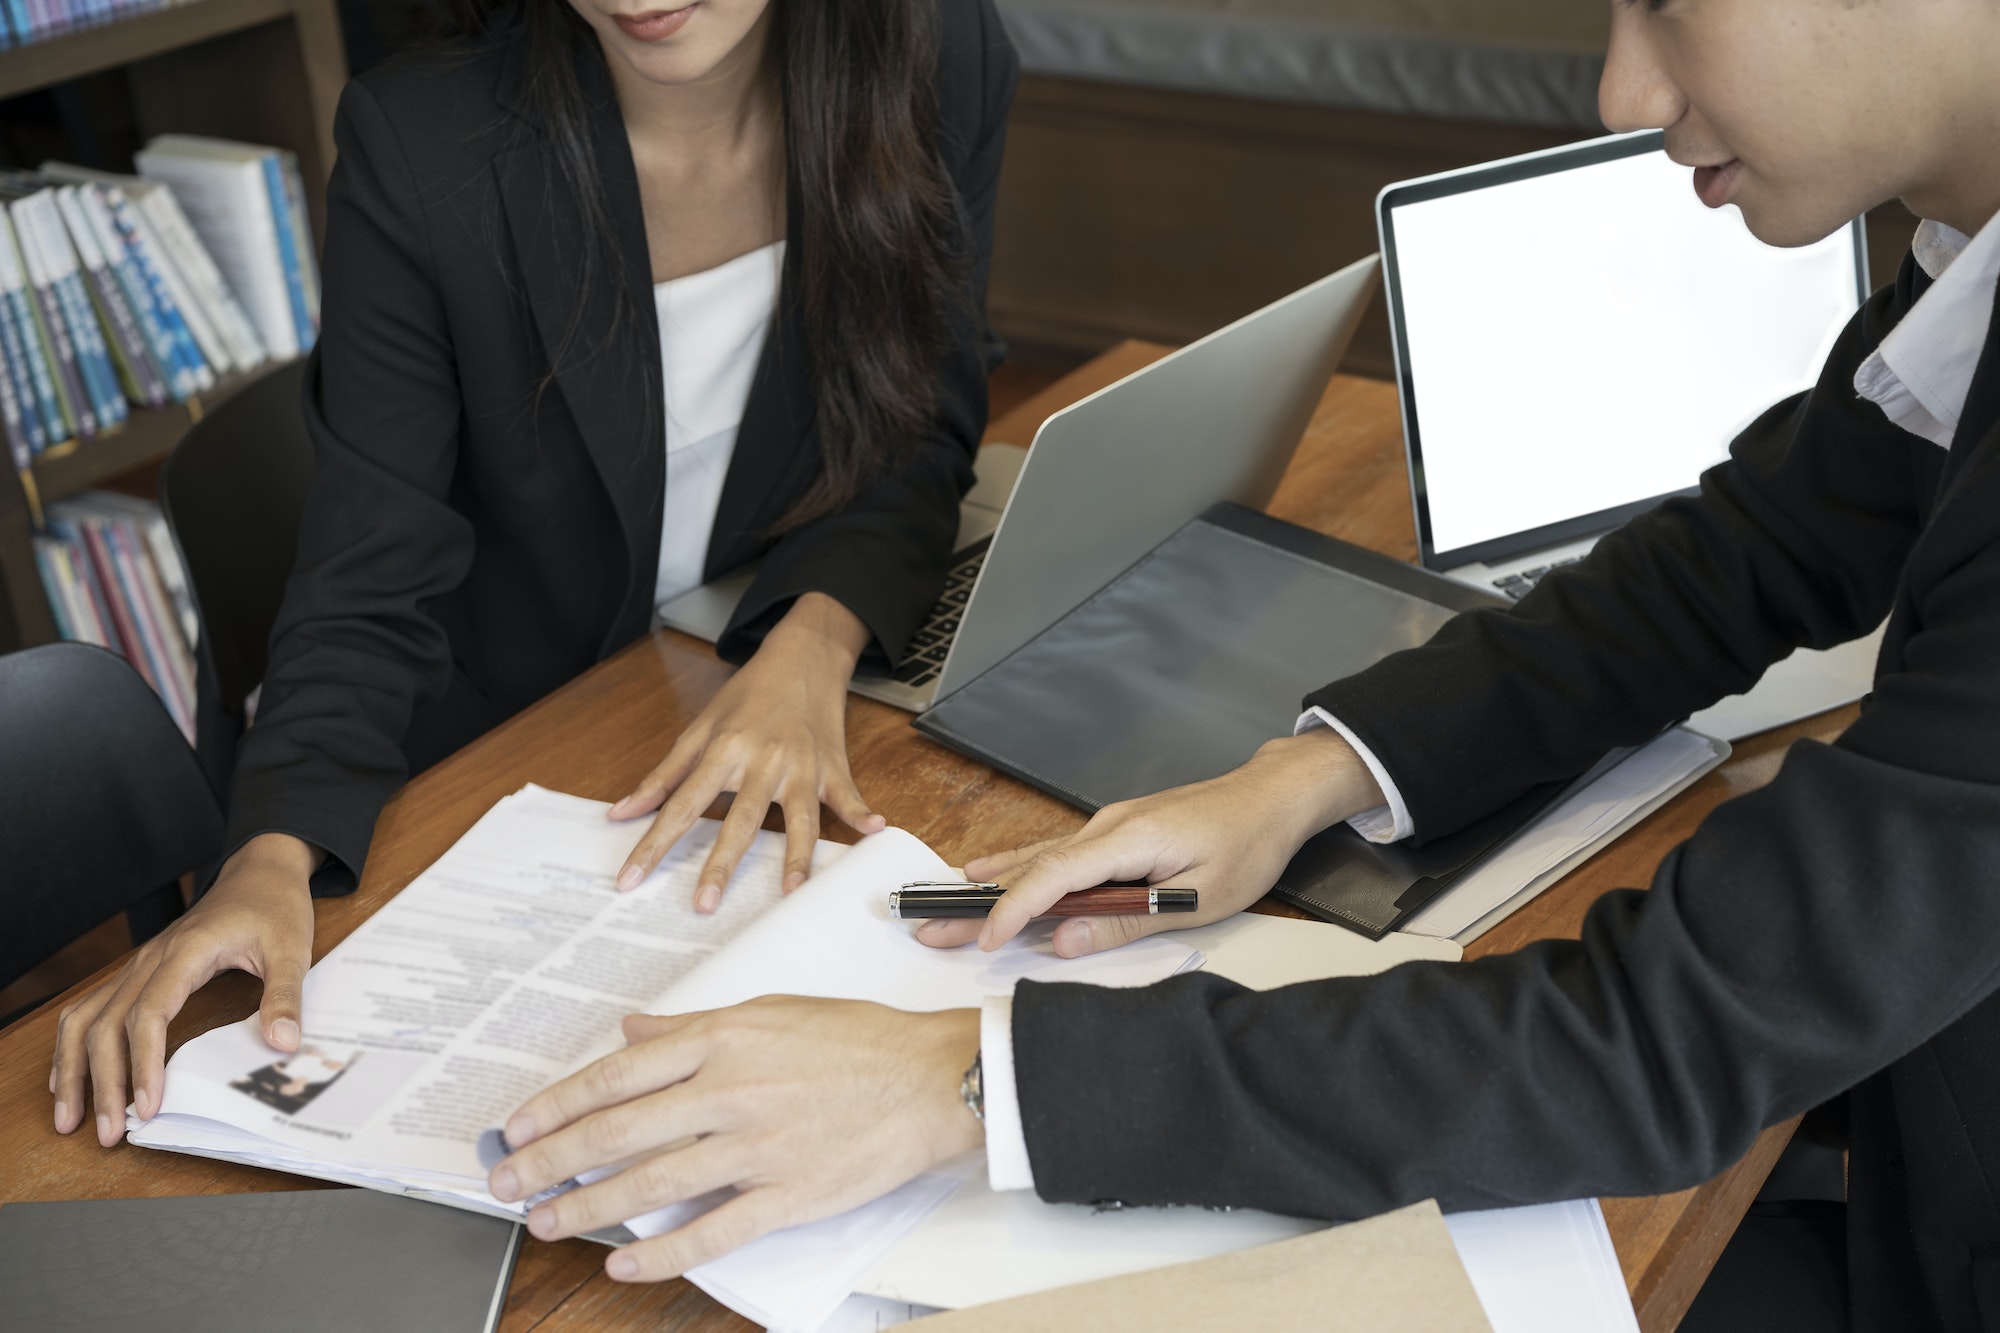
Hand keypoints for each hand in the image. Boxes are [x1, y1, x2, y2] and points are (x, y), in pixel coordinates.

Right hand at [51, 832, 319, 1145]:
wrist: (260, 870)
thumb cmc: (275, 906)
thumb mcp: (292, 947)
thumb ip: (286, 995)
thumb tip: (283, 1043)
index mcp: (186, 951)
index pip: (149, 1014)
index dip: (143, 1062)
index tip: (148, 1105)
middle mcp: (151, 959)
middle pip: (107, 1024)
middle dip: (102, 1082)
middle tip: (109, 1132)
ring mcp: (139, 965)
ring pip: (86, 1017)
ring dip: (74, 1068)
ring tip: (72, 1118)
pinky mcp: (139, 971)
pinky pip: (91, 1008)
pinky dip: (74, 1045)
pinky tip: (70, 1077)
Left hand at [489, 997, 981, 1279]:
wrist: (930, 1078)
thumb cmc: (857, 1039)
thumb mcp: (769, 1009)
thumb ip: (692, 1025)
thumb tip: (632, 1032)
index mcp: (721, 1040)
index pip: (617, 1075)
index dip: (558, 1103)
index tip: (519, 1125)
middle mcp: (728, 1091)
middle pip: (617, 1131)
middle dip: (550, 1160)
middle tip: (506, 1183)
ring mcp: (755, 1147)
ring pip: (651, 1183)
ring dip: (588, 1207)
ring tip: (547, 1223)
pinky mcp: (787, 1194)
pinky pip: (712, 1230)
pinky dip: (663, 1253)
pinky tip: (627, 1263)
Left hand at [611, 593, 886, 911]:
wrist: (801, 658)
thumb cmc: (748, 695)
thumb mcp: (700, 728)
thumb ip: (664, 775)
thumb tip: (621, 813)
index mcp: (725, 750)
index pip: (682, 806)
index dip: (654, 844)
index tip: (631, 878)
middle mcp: (764, 761)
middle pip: (740, 820)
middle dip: (721, 864)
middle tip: (704, 904)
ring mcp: (802, 767)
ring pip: (799, 819)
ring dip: (796, 855)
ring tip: (789, 891)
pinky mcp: (832, 768)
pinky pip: (847, 796)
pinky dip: (862, 812)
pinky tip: (875, 828)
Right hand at [920, 729, 1382, 956]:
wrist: (1269, 799)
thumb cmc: (1246, 845)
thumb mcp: (1200, 895)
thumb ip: (1129, 920)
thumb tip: (1066, 943)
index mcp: (1128, 838)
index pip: (1054, 875)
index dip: (1015, 909)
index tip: (984, 939)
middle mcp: (1106, 827)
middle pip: (1030, 868)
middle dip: (978, 902)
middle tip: (929, 928)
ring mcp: (1106, 827)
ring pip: (1036, 860)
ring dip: (990, 887)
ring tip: (940, 907)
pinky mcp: (1113, 833)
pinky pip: (1055, 854)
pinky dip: (1017, 870)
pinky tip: (987, 873)